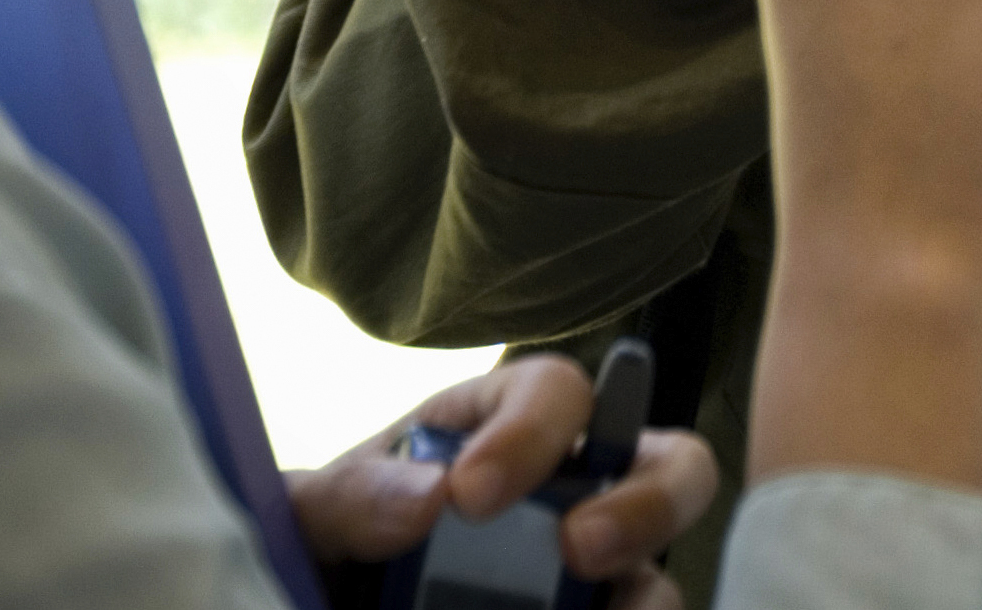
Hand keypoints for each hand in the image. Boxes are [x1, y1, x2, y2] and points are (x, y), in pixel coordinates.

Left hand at [286, 354, 719, 602]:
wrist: (329, 599)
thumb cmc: (328, 548)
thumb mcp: (314, 514)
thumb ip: (353, 497)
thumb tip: (427, 498)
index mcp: (501, 430)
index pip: (556, 393)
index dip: (529, 433)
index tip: (469, 496)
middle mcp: (572, 496)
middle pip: (667, 465)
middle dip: (646, 501)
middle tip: (581, 551)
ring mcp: (591, 581)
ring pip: (661, 579)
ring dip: (643, 601)